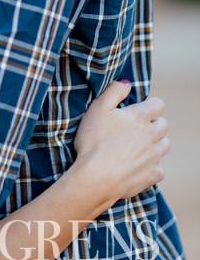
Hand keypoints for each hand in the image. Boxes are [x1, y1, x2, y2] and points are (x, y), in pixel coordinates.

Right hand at [72, 80, 168, 207]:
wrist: (97, 176)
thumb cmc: (94, 141)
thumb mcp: (97, 109)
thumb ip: (113, 91)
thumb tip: (127, 83)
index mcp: (140, 117)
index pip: (158, 104)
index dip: (150, 105)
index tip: (138, 109)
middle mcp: (152, 135)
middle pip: (163, 125)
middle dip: (154, 124)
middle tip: (136, 128)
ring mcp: (155, 156)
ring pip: (165, 146)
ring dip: (155, 143)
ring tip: (137, 146)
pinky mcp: (153, 175)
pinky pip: (159, 168)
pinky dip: (151, 166)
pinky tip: (137, 166)